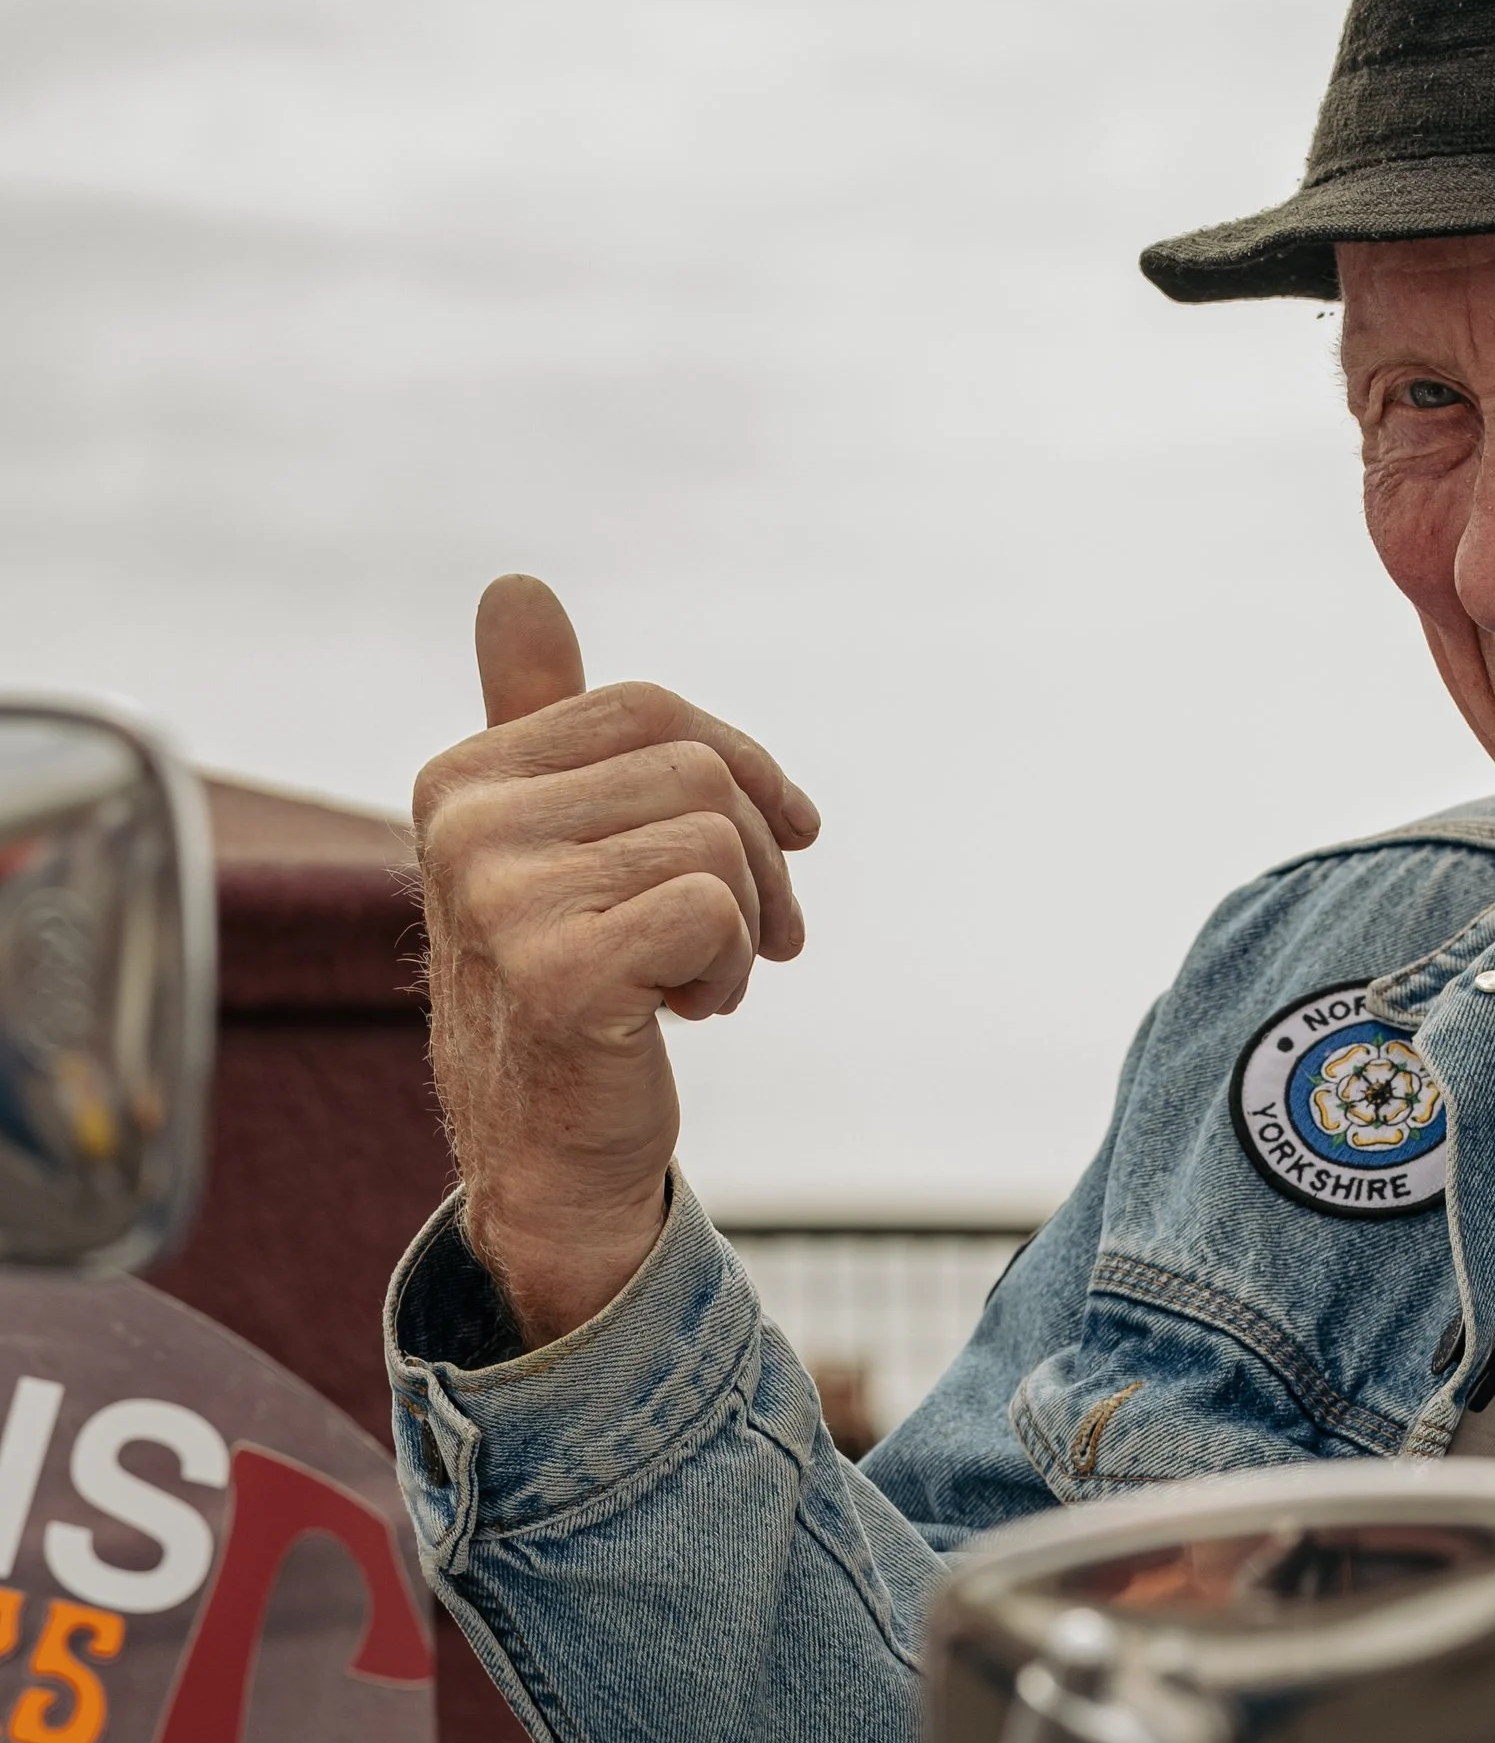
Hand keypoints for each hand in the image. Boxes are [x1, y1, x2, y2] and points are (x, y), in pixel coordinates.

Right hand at [414, 574, 818, 1343]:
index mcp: (462, 778)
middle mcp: (464, 825)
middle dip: (757, 858)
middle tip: (751, 940)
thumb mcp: (555, 845)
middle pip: (696, 771)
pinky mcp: (553, 971)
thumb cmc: (570, 993)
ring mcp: (500, 898)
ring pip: (715, 842)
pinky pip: (714, 912)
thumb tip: (515, 585)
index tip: (785, 842)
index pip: (650, 710)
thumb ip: (538, 720)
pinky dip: (732, 968)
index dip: (745, 771)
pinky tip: (689, 1014)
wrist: (553, 1158)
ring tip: (699, 982)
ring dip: (744, 925)